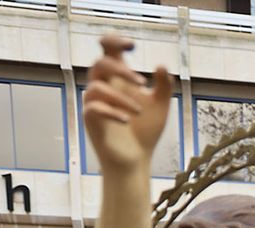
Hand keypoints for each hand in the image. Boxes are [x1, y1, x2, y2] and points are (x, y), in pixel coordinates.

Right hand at [82, 36, 172, 173]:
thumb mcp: (160, 106)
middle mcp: (103, 86)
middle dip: (121, 70)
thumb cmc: (145, 131)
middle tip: (143, 83)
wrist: (137, 160)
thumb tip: (162, 66)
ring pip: (96, 87)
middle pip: (100, 64)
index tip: (132, 46)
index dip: (115, 40)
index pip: (108, 50)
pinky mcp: (91, 121)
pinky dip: (111, 112)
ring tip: (139, 112)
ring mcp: (95, 103)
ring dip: (120, 97)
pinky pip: (93, 108)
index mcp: (118, 78)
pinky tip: (127, 120)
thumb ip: (164, 86)